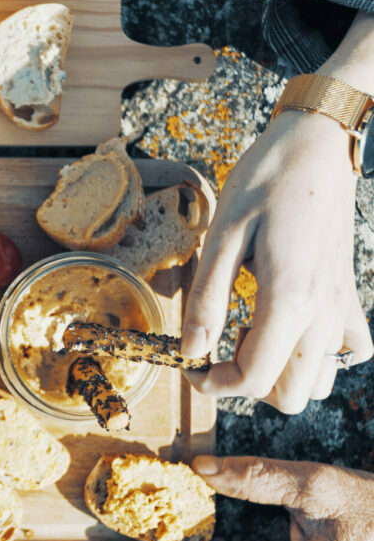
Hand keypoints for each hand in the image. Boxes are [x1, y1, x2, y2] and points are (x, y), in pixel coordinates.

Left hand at [181, 111, 370, 411]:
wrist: (317, 144)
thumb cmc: (266, 179)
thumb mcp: (222, 233)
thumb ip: (207, 297)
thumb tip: (192, 350)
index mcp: (289, 300)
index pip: (253, 380)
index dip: (213, 384)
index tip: (190, 363)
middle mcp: (323, 314)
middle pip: (291, 395)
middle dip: (248, 384)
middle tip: (221, 346)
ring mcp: (342, 308)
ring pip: (321, 381)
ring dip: (284, 374)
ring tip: (255, 335)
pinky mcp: (350, 297)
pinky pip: (350, 352)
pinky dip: (323, 355)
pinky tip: (294, 329)